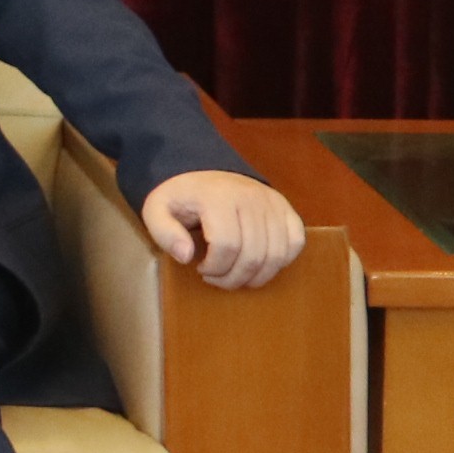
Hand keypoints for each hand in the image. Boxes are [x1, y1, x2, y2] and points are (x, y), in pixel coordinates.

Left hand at [141, 169, 304, 289]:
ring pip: (277, 254)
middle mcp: (251, 197)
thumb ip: (165, 233)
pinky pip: (296, 242)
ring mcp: (272, 202)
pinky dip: (281, 262)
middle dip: (233, 277)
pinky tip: (259, 264)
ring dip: (256, 276)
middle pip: (253, 255)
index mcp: (218, 196)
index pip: (227, 246)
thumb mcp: (157, 211)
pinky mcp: (286, 208)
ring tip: (236, 275)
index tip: (200, 269)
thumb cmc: (182, 198)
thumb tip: (186, 256)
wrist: (205, 174)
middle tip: (217, 278)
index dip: (215, 268)